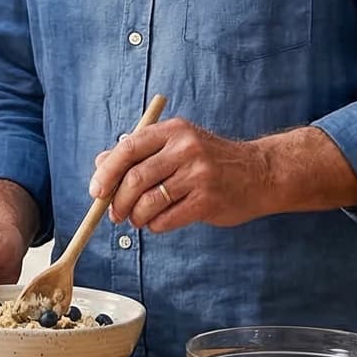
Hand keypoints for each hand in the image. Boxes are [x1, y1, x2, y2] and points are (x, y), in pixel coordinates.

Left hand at [88, 118, 274, 231]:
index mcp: (173, 131)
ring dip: (136, 216)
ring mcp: (198, 175)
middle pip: (135, 178)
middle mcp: (186, 149)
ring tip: (137, 219)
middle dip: (118, 201)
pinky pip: (167, 219)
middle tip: (114, 214)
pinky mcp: (207, 200)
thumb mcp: (177, 144)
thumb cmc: (212, 160)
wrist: (261, 173)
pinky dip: (155, 225)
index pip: (128, 148)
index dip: (106, 172)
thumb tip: (100, 164)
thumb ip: (139, 152)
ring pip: (148, 202)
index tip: (96, 191)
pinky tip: (159, 222)